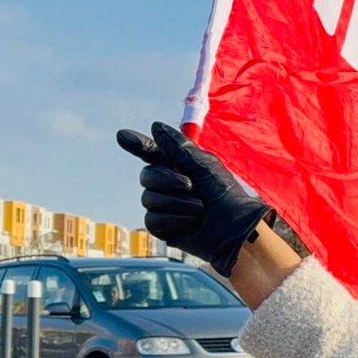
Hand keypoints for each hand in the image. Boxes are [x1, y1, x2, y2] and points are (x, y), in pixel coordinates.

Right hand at [116, 122, 273, 276]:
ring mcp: (165, 206)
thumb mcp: (205, 166)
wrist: (235, 230)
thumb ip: (179, 148)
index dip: (137, 144)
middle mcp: (170, 185)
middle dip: (167, 179)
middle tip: (189, 185)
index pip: (153, 153)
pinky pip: (152, 219)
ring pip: (148, 198)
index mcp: (180, 167)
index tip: (122, 135)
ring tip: (199, 208)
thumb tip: (156, 127)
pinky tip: (190, 222)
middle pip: (147, 175)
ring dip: (176, 202)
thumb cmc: (227, 197)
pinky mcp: (164, 227)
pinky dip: (173, 219)